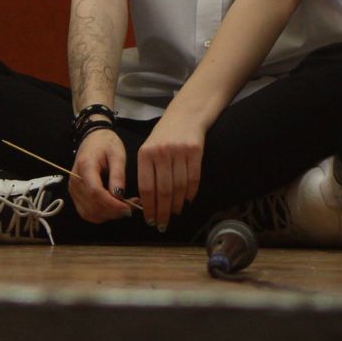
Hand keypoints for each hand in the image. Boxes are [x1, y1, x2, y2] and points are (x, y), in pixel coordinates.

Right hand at [69, 127, 134, 224]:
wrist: (93, 139)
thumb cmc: (106, 144)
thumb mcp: (117, 154)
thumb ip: (118, 175)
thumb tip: (120, 196)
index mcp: (85, 167)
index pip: (96, 192)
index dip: (113, 204)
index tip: (130, 207)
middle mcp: (75, 181)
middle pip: (93, 206)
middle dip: (115, 211)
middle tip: (134, 206)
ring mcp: (74, 190)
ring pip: (91, 214)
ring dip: (110, 215)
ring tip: (126, 207)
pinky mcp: (76, 196)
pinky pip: (88, 213)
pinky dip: (103, 215)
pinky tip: (115, 208)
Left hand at [136, 107, 207, 229]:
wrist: (185, 116)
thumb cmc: (164, 136)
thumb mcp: (148, 149)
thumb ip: (147, 171)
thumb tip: (147, 201)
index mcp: (145, 154)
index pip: (146, 187)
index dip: (148, 206)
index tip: (150, 220)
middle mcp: (161, 153)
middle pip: (163, 190)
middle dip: (162, 211)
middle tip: (162, 224)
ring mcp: (179, 152)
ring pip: (179, 187)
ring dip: (177, 205)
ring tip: (174, 214)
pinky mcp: (195, 151)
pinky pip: (194, 178)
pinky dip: (190, 193)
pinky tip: (186, 201)